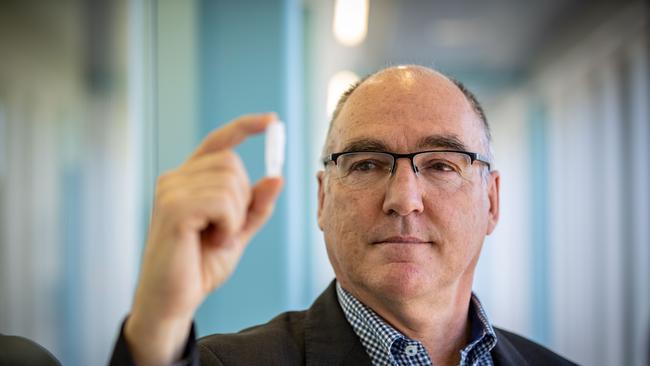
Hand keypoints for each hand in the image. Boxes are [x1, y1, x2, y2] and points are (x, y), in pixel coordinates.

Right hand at [124, 113, 282, 365]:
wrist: (174, 300)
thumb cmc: (199, 266)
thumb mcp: (237, 232)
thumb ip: (255, 206)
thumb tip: (278, 177)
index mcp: (189, 180)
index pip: (218, 142)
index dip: (246, 126)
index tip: (273, 120)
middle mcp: (175, 178)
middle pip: (232, 162)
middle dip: (243, 198)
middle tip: (227, 229)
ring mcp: (171, 190)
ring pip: (231, 182)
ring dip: (236, 216)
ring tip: (217, 238)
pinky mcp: (173, 208)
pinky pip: (222, 201)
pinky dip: (229, 223)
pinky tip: (213, 240)